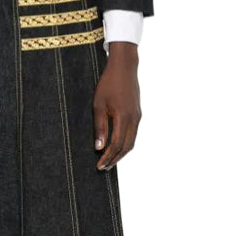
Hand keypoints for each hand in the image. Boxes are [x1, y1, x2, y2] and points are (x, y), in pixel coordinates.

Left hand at [92, 42, 140, 169]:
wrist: (124, 67)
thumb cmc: (108, 84)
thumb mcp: (98, 104)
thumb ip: (100, 127)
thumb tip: (99, 147)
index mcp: (123, 117)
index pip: (116, 144)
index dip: (107, 157)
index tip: (99, 165)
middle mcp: (133, 119)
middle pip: (126, 147)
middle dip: (115, 159)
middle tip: (104, 168)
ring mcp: (137, 117)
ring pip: (131, 142)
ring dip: (121, 153)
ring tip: (109, 161)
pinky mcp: (137, 113)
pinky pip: (133, 134)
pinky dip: (125, 143)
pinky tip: (117, 146)